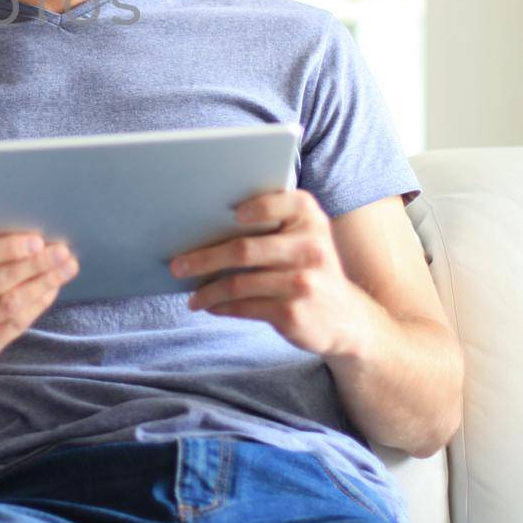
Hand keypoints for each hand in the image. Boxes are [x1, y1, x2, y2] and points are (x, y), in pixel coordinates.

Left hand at [174, 189, 375, 358]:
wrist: (346, 318)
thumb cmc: (309, 268)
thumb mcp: (305, 238)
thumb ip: (273, 224)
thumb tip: (204, 225)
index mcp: (311, 220)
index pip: (283, 203)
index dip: (258, 207)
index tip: (233, 213)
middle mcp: (311, 248)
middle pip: (245, 249)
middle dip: (203, 258)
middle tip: (177, 265)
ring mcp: (303, 283)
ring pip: (239, 284)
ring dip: (207, 290)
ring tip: (191, 294)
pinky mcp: (293, 313)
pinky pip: (245, 307)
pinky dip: (221, 307)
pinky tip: (209, 305)